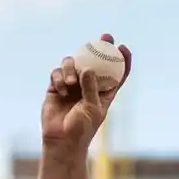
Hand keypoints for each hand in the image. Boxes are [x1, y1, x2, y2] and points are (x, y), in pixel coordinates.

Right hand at [41, 35, 129, 151]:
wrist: (61, 141)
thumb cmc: (82, 129)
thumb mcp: (92, 109)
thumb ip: (91, 88)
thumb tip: (88, 69)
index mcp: (104, 92)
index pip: (116, 73)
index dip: (122, 60)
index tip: (123, 48)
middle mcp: (88, 85)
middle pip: (94, 61)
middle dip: (100, 47)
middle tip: (105, 37)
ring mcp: (71, 84)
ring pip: (72, 63)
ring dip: (71, 68)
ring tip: (72, 82)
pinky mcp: (56, 87)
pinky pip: (57, 73)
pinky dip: (60, 78)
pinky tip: (62, 90)